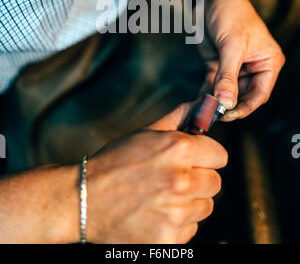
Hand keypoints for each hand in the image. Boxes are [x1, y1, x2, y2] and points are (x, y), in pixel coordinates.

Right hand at [85, 103, 227, 243]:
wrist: (83, 200)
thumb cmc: (114, 163)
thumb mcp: (145, 134)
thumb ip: (178, 118)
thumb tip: (203, 103)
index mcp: (178, 149)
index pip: (220, 155)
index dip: (207, 157)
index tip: (195, 160)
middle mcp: (181, 181)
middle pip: (215, 183)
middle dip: (198, 180)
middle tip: (173, 180)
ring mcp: (176, 213)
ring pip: (204, 207)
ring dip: (189, 203)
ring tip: (160, 197)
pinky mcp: (169, 239)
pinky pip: (190, 229)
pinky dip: (177, 224)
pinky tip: (155, 215)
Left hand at [199, 0, 284, 120]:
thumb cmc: (231, 13)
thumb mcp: (232, 46)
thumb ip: (228, 76)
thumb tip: (226, 102)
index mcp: (268, 63)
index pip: (259, 94)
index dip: (245, 107)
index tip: (228, 115)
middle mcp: (254, 67)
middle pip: (243, 96)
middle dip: (229, 106)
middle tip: (212, 116)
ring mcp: (235, 68)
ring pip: (227, 93)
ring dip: (216, 102)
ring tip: (203, 112)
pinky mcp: (218, 65)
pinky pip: (214, 85)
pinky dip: (207, 94)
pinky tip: (198, 103)